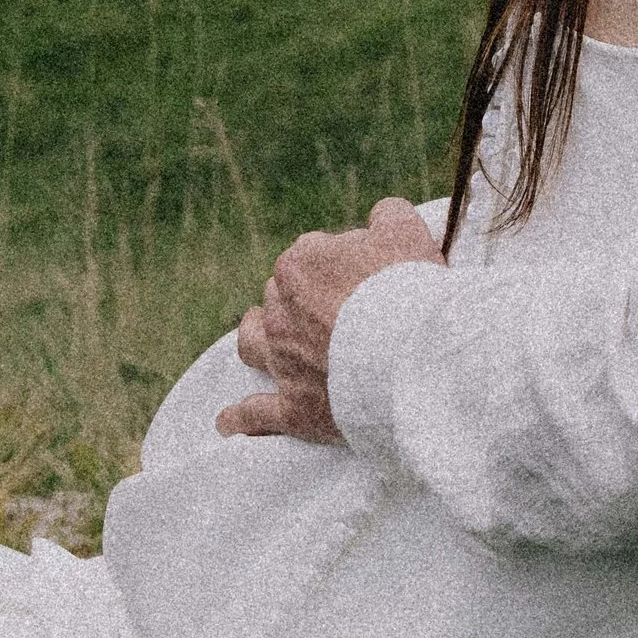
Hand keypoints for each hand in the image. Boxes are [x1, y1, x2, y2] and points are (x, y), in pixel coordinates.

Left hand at [214, 197, 442, 442]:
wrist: (410, 356)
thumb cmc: (408, 289)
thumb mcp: (406, 232)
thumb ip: (387, 215)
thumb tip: (378, 217)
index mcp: (300, 264)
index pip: (312, 252)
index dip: (341, 261)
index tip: (368, 272)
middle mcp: (280, 311)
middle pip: (282, 294)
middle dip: (303, 295)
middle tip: (342, 305)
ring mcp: (283, 360)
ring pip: (252, 341)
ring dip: (255, 334)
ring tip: (263, 334)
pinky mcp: (295, 407)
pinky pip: (256, 413)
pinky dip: (240, 419)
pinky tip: (227, 423)